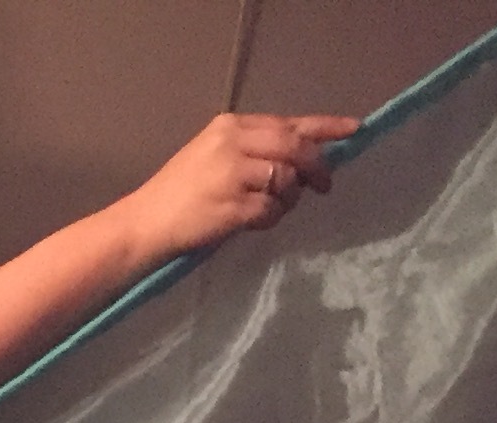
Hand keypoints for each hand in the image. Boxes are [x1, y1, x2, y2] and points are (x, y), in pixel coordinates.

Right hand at [124, 112, 360, 259]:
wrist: (143, 225)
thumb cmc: (179, 194)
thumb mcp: (214, 157)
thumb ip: (255, 150)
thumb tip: (306, 159)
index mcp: (230, 127)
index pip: (289, 123)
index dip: (326, 127)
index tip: (354, 130)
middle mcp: (232, 144)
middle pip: (296, 148)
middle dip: (317, 168)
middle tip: (324, 186)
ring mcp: (232, 175)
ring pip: (287, 180)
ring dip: (288, 199)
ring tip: (270, 210)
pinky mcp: (232, 206)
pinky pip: (272, 210)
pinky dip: (270, 219)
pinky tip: (252, 223)